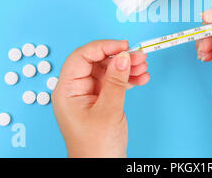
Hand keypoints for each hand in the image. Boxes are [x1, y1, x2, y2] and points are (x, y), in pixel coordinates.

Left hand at [52, 40, 148, 157]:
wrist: (102, 168)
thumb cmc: (96, 147)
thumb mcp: (109, 110)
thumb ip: (116, 81)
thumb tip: (123, 56)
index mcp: (67, 90)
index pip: (81, 57)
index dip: (103, 47)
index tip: (123, 45)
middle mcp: (75, 90)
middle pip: (97, 62)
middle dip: (119, 57)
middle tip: (139, 55)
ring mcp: (88, 95)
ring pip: (107, 71)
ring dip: (127, 67)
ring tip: (144, 67)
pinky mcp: (100, 101)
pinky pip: (113, 83)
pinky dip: (127, 79)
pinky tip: (141, 78)